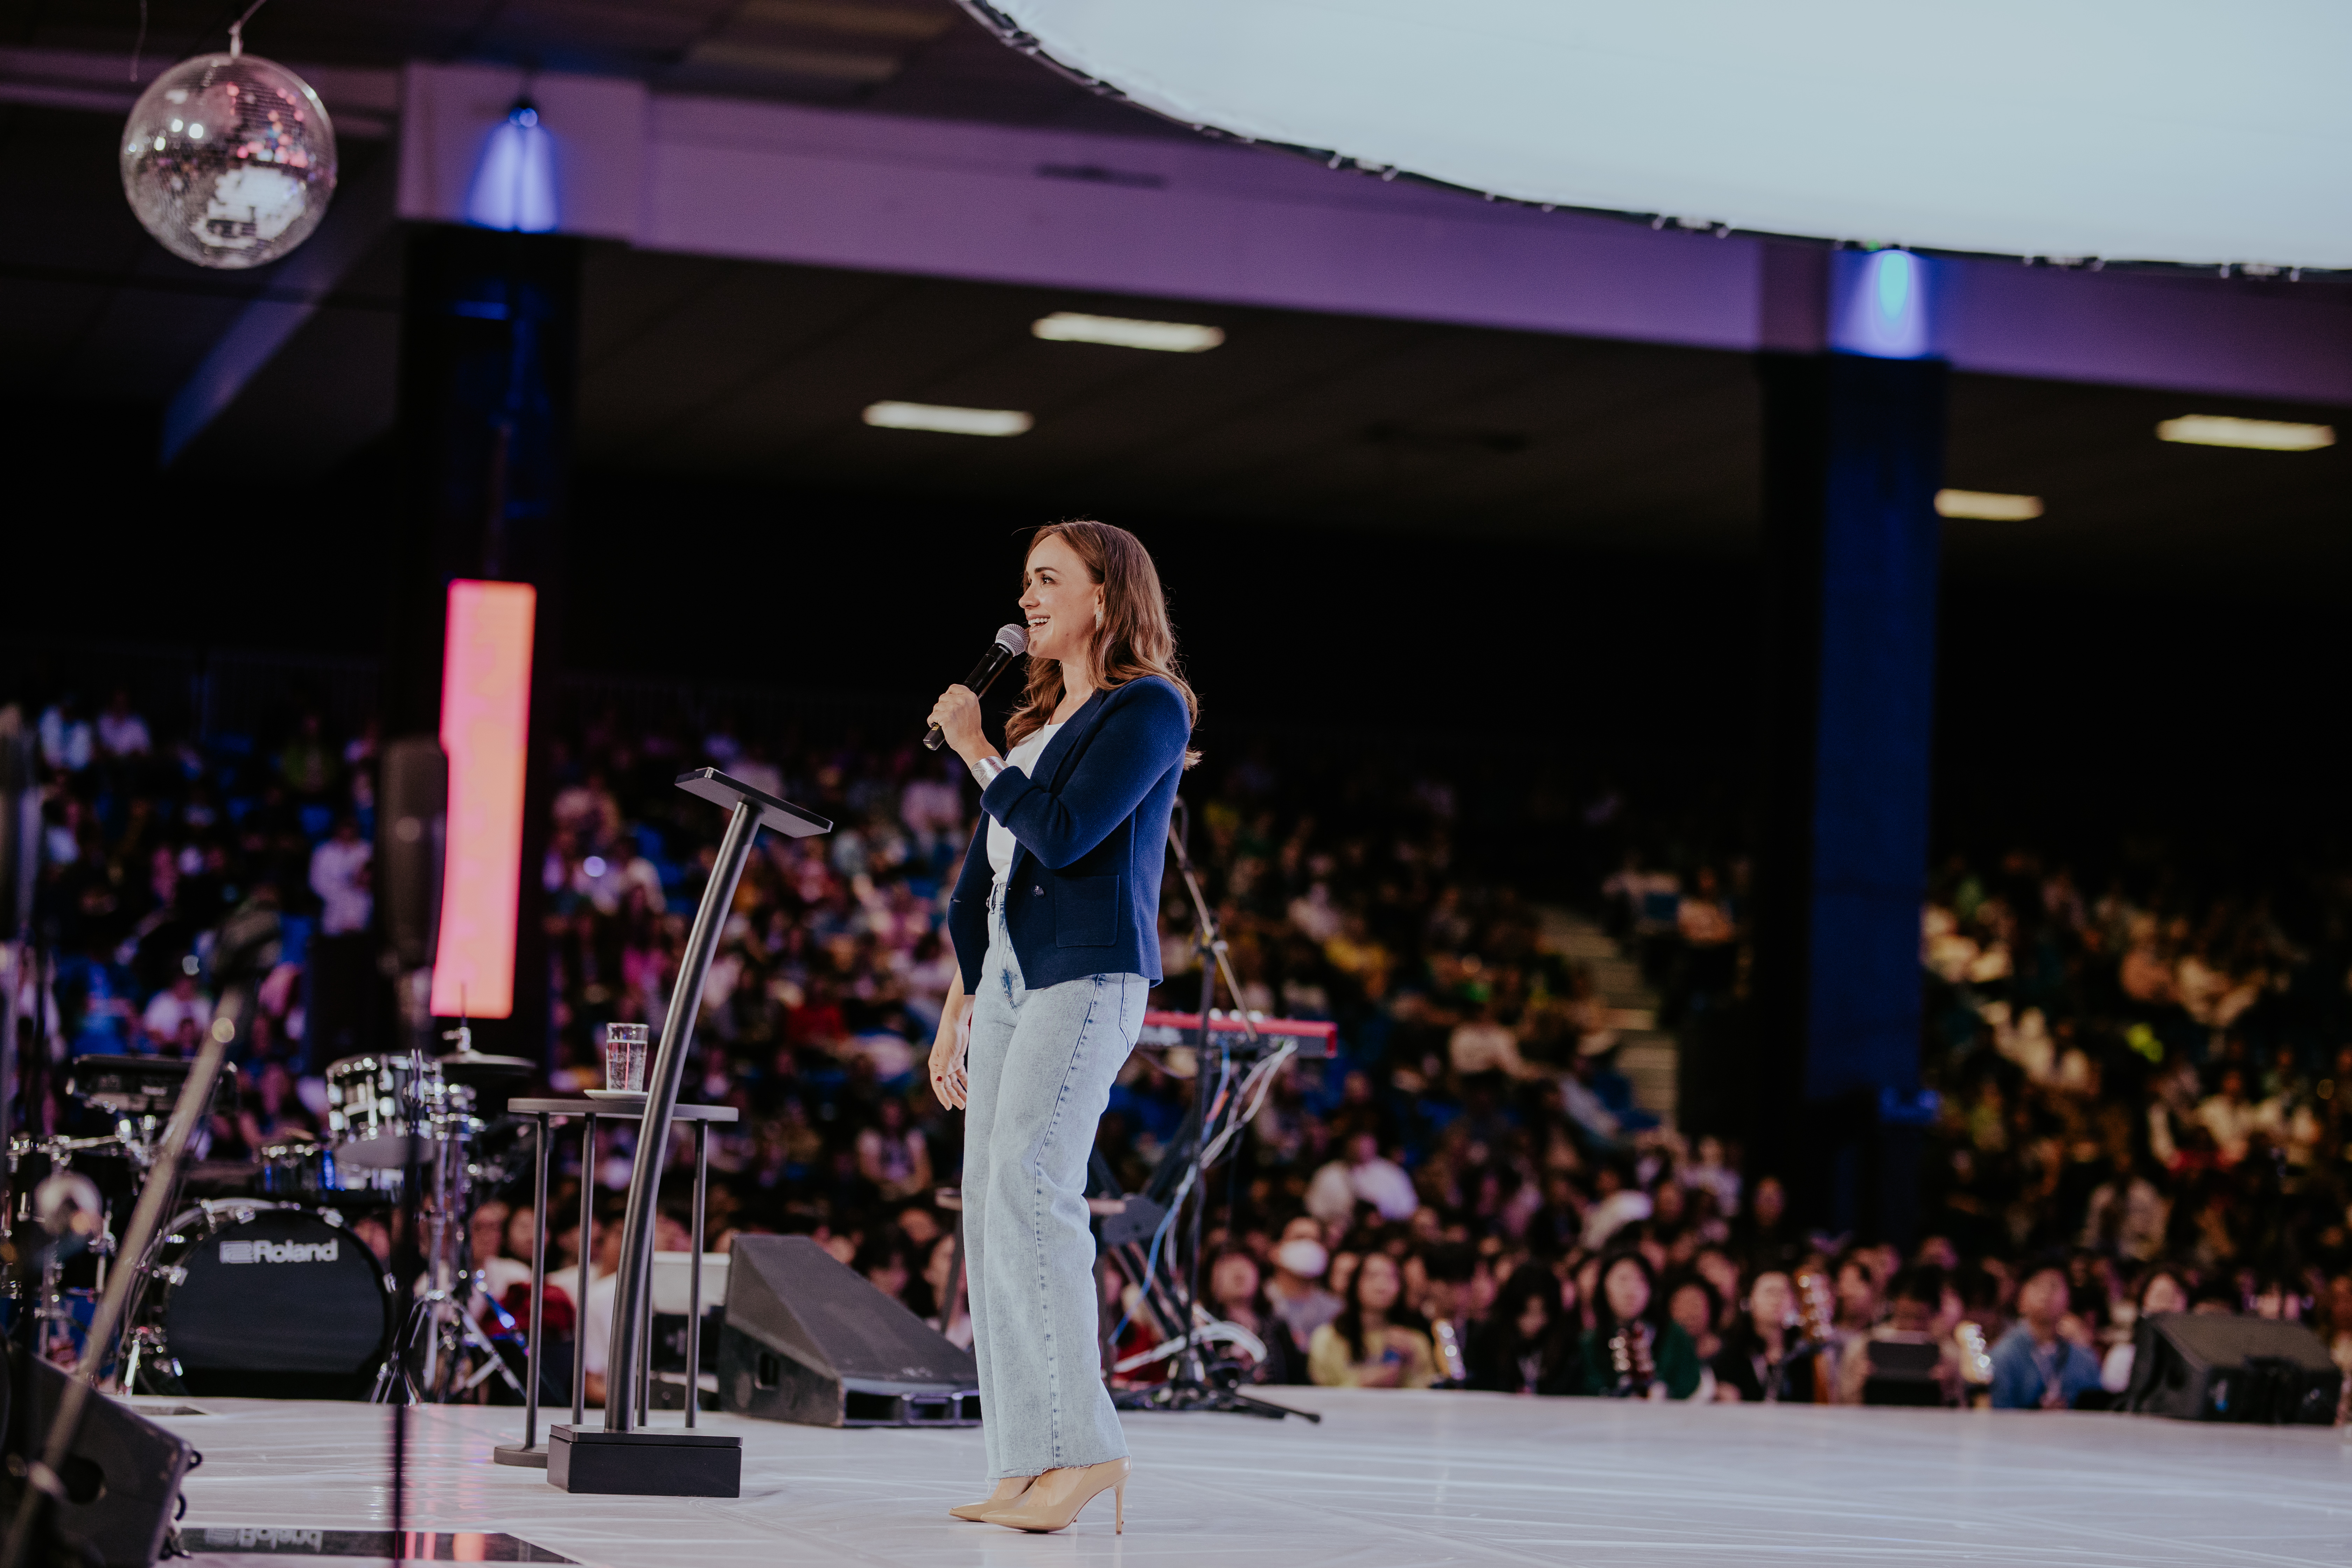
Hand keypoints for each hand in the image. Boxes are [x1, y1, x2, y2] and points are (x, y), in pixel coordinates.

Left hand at [927, 685, 988, 762]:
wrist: (971, 742)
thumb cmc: (971, 729)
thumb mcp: (973, 709)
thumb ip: (964, 701)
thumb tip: (950, 697)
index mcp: (970, 697)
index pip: (953, 688)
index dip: (948, 694)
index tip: (947, 702)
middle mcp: (962, 700)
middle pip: (943, 697)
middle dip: (942, 706)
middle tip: (945, 715)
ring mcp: (953, 708)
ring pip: (937, 706)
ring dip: (937, 714)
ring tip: (942, 721)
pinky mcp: (946, 717)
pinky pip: (932, 716)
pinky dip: (932, 721)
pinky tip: (936, 725)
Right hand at [929, 994, 972, 1109]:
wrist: (956, 1022)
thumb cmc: (949, 1036)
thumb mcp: (946, 1054)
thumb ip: (943, 1069)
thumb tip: (939, 1083)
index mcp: (935, 1066)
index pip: (938, 1086)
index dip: (943, 1097)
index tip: (949, 1107)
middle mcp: (941, 1067)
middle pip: (947, 1086)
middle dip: (954, 1096)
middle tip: (962, 1106)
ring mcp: (949, 1064)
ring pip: (955, 1082)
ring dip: (960, 1091)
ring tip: (967, 1101)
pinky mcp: (957, 1060)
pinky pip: (961, 1075)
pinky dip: (965, 1082)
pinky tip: (971, 1089)